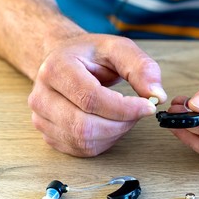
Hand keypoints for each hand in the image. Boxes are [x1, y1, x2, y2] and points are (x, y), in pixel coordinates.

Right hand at [28, 34, 166, 156]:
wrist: (64, 62)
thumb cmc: (91, 56)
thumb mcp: (119, 49)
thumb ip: (141, 68)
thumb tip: (157, 95)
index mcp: (56, 69)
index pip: (91, 99)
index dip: (125, 108)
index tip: (148, 107)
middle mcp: (42, 96)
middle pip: (85, 126)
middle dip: (121, 123)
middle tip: (137, 112)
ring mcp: (42, 119)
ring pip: (84, 141)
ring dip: (114, 133)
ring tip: (124, 116)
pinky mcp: (50, 135)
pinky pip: (82, 149)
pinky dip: (105, 141)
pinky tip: (110, 124)